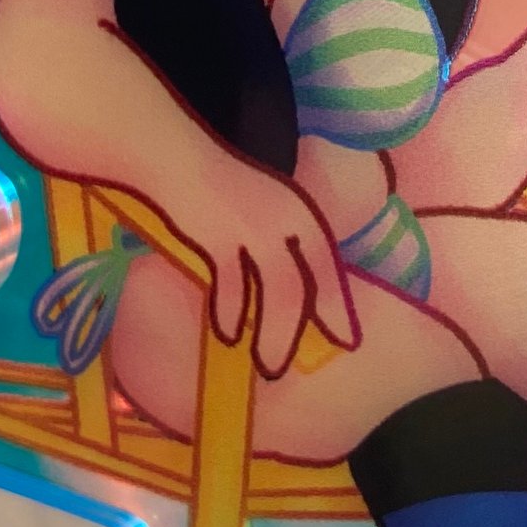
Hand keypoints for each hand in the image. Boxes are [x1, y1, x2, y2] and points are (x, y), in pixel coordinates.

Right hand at [173, 156, 359, 379]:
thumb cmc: (217, 186)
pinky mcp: (221, 235)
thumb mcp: (261, 208)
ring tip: (270, 365)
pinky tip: (228, 335)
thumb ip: (278, 243)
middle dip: (310, 326)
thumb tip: (284, 289)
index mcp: (298, 212)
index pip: (325, 264)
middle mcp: (285, 220)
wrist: (178, 161)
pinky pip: (233, 284)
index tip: (347, 337)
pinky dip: (232, 310)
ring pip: (278, 292)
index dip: (336, 303)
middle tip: (310, 359)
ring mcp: (255, 227)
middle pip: (305, 284)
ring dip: (275, 333)